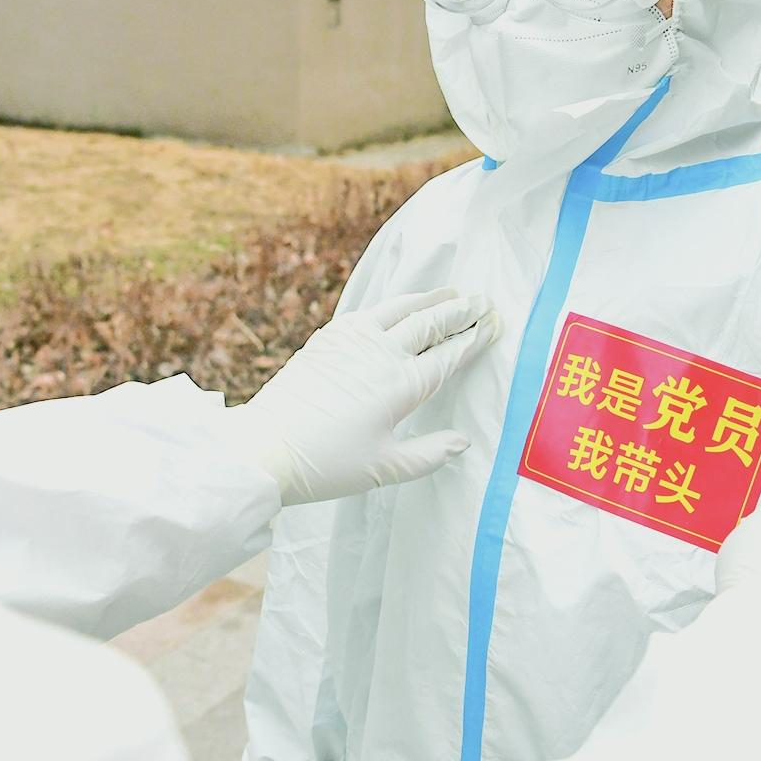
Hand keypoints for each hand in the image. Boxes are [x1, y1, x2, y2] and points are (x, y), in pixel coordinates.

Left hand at [226, 289, 499, 504]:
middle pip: (430, 322)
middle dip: (459, 309)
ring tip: (450, 291)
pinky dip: (394, 304)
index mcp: (402, 386)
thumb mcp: (385, 468)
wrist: (266, 445)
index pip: (449, 355)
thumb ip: (429, 455)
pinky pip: (370, 312)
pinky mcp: (328, 338)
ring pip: (400, 309)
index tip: (493, 324)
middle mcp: (382, 354)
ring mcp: (353, 341)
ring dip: (429, 299)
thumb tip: (463, 441)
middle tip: (482, 299)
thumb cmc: (327, 463)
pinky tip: (399, 305)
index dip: (474, 338)